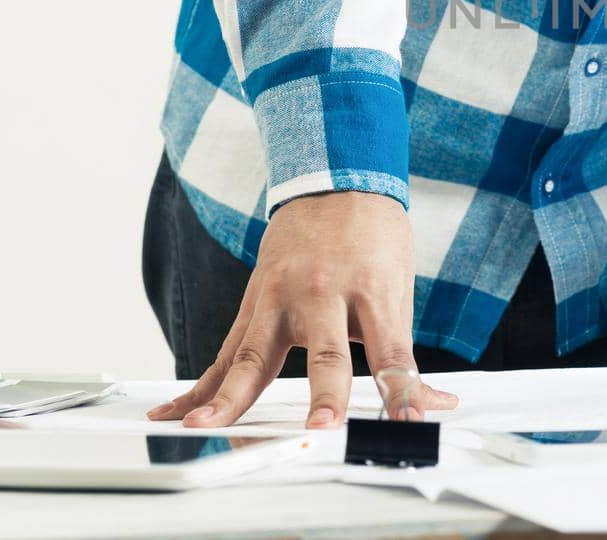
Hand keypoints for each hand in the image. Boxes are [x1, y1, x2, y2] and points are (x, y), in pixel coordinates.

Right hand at [146, 191, 457, 427]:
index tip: (409, 422)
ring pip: (255, 355)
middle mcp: (325, 293)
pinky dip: (202, 386)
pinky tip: (177, 413)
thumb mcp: (399, 286)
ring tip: (208, 427)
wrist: (335, 180)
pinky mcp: (254, 303)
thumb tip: (429, 404)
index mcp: (372, 288)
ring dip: (232, 397)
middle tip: (322, 427)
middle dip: (325, 395)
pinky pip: (226, 353)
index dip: (401, 389)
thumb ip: (401, 352)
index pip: (390, 351)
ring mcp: (282, 297)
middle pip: (326, 353)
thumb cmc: (372, 237)